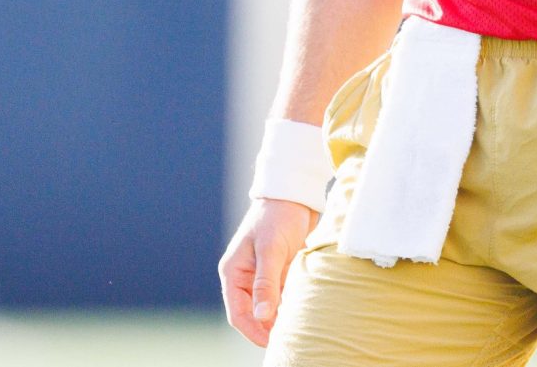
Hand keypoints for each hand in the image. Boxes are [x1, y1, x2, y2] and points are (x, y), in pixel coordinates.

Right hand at [218, 196, 319, 347]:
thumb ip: (266, 283)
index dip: (253, 331)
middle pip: (252, 314)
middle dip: (267, 329)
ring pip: (268, 307)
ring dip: (279, 318)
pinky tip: (303, 312)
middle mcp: (245, 276)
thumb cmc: (279, 216)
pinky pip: (282, 296)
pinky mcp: (279, 271)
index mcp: (233, 272)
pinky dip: (289, 305)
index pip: (238, 313)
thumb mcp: (272, 249)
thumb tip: (261, 316)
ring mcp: (262, 275)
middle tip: (288, 340)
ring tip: (297, 329)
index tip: (271, 343)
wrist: (295, 193)